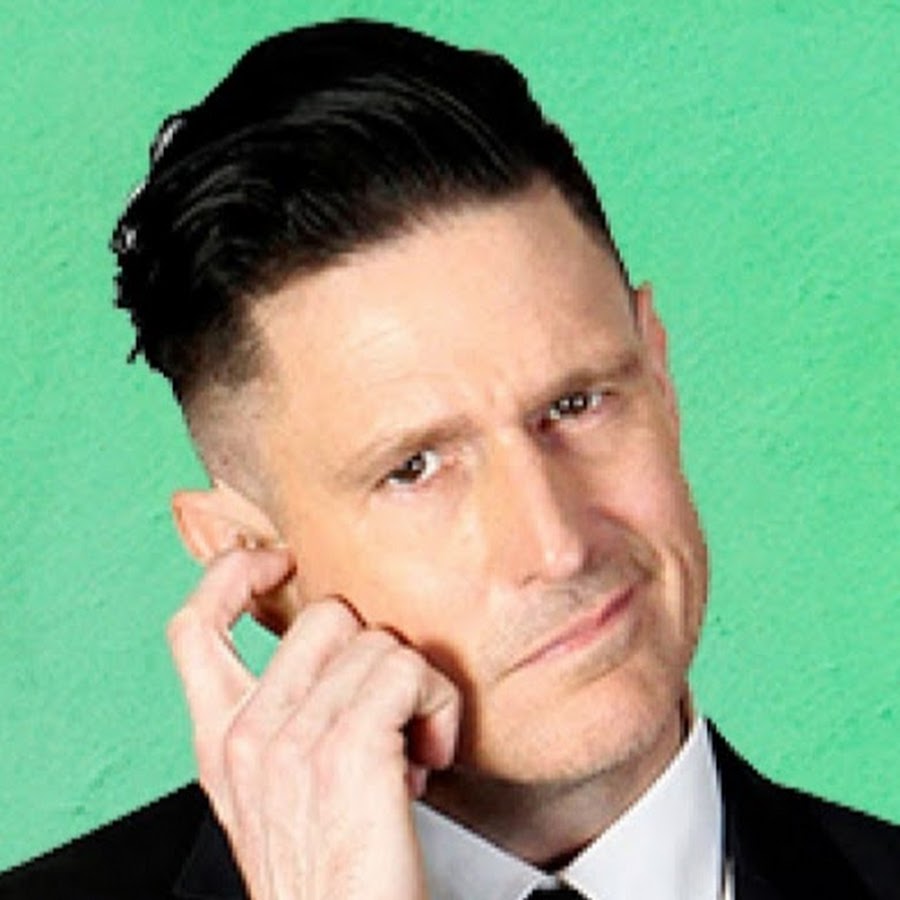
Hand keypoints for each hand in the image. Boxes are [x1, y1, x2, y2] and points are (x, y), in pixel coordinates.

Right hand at [167, 546, 460, 899]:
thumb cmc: (335, 878)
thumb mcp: (284, 791)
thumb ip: (287, 721)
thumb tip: (337, 658)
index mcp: (225, 741)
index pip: (195, 627)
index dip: (231, 576)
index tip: (274, 563)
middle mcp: (250, 735)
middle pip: (324, 616)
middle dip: (372, 651)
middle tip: (387, 712)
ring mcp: (293, 741)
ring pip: (378, 643)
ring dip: (416, 690)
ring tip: (412, 749)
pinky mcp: (346, 751)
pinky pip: (407, 671)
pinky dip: (438, 704)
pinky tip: (430, 753)